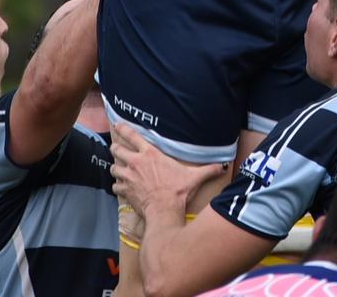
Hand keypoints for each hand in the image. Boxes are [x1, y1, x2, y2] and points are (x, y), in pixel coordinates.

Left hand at [111, 123, 227, 215]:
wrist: (164, 211)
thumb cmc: (177, 191)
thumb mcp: (193, 177)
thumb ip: (208, 170)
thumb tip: (223, 167)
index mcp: (149, 153)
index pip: (132, 135)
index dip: (123, 128)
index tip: (118, 125)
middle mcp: (135, 162)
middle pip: (117, 149)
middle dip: (116, 148)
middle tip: (118, 149)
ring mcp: (128, 176)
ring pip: (114, 167)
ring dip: (116, 168)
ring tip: (119, 169)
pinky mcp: (125, 190)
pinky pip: (115, 185)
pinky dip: (117, 186)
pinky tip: (121, 187)